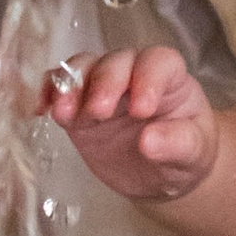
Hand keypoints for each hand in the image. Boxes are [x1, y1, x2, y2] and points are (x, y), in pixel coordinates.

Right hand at [41, 44, 218, 199]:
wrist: (161, 173)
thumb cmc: (185, 154)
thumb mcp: (193, 153)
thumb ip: (176, 144)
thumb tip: (149, 141)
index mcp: (170, 78)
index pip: (159, 62)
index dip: (148, 78)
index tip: (142, 110)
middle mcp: (134, 74)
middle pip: (116, 62)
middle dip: (105, 83)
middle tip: (99, 112)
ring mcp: (103, 87)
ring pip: (84, 68)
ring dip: (71, 86)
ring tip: (64, 114)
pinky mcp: (79, 106)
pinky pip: (60, 88)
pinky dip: (48, 93)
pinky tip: (42, 110)